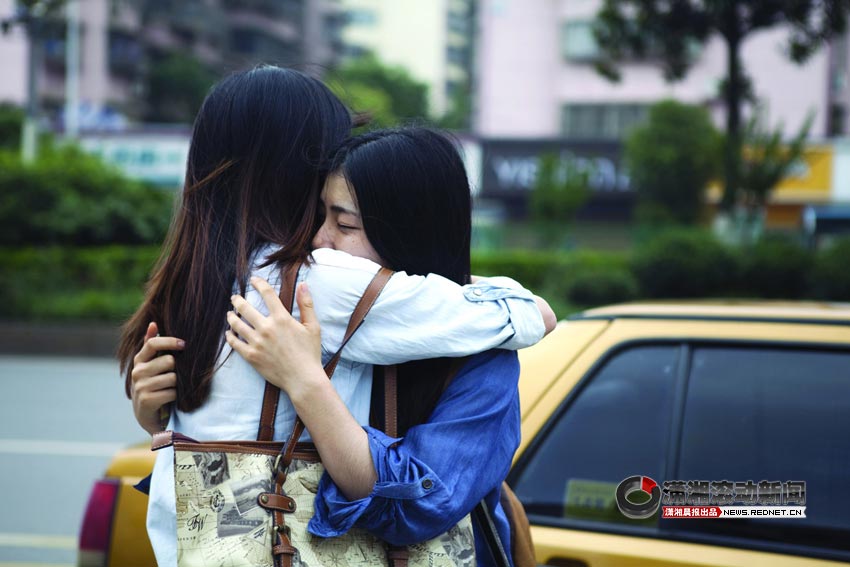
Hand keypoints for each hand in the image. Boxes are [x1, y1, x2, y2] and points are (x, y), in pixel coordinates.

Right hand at [129, 322, 183, 434]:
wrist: (147, 414)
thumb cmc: (155, 385)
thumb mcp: (152, 365)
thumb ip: (152, 345)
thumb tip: (153, 323)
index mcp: (139, 360)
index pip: (153, 344)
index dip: (170, 341)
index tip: (184, 344)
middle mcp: (137, 371)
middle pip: (169, 361)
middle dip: (177, 369)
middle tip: (173, 378)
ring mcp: (140, 386)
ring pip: (172, 378)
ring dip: (176, 385)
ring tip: (170, 389)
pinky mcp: (146, 400)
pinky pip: (172, 393)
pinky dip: (175, 396)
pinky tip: (169, 399)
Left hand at [225, 277, 322, 397]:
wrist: (303, 379)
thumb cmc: (310, 353)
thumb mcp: (313, 327)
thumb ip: (306, 304)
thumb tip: (303, 284)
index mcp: (282, 318)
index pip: (267, 293)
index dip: (259, 283)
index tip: (254, 279)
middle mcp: (267, 328)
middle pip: (245, 307)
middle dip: (238, 300)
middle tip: (235, 298)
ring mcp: (257, 343)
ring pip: (236, 324)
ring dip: (231, 317)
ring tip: (230, 314)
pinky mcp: (251, 356)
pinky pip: (235, 343)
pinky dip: (230, 337)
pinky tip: (229, 333)